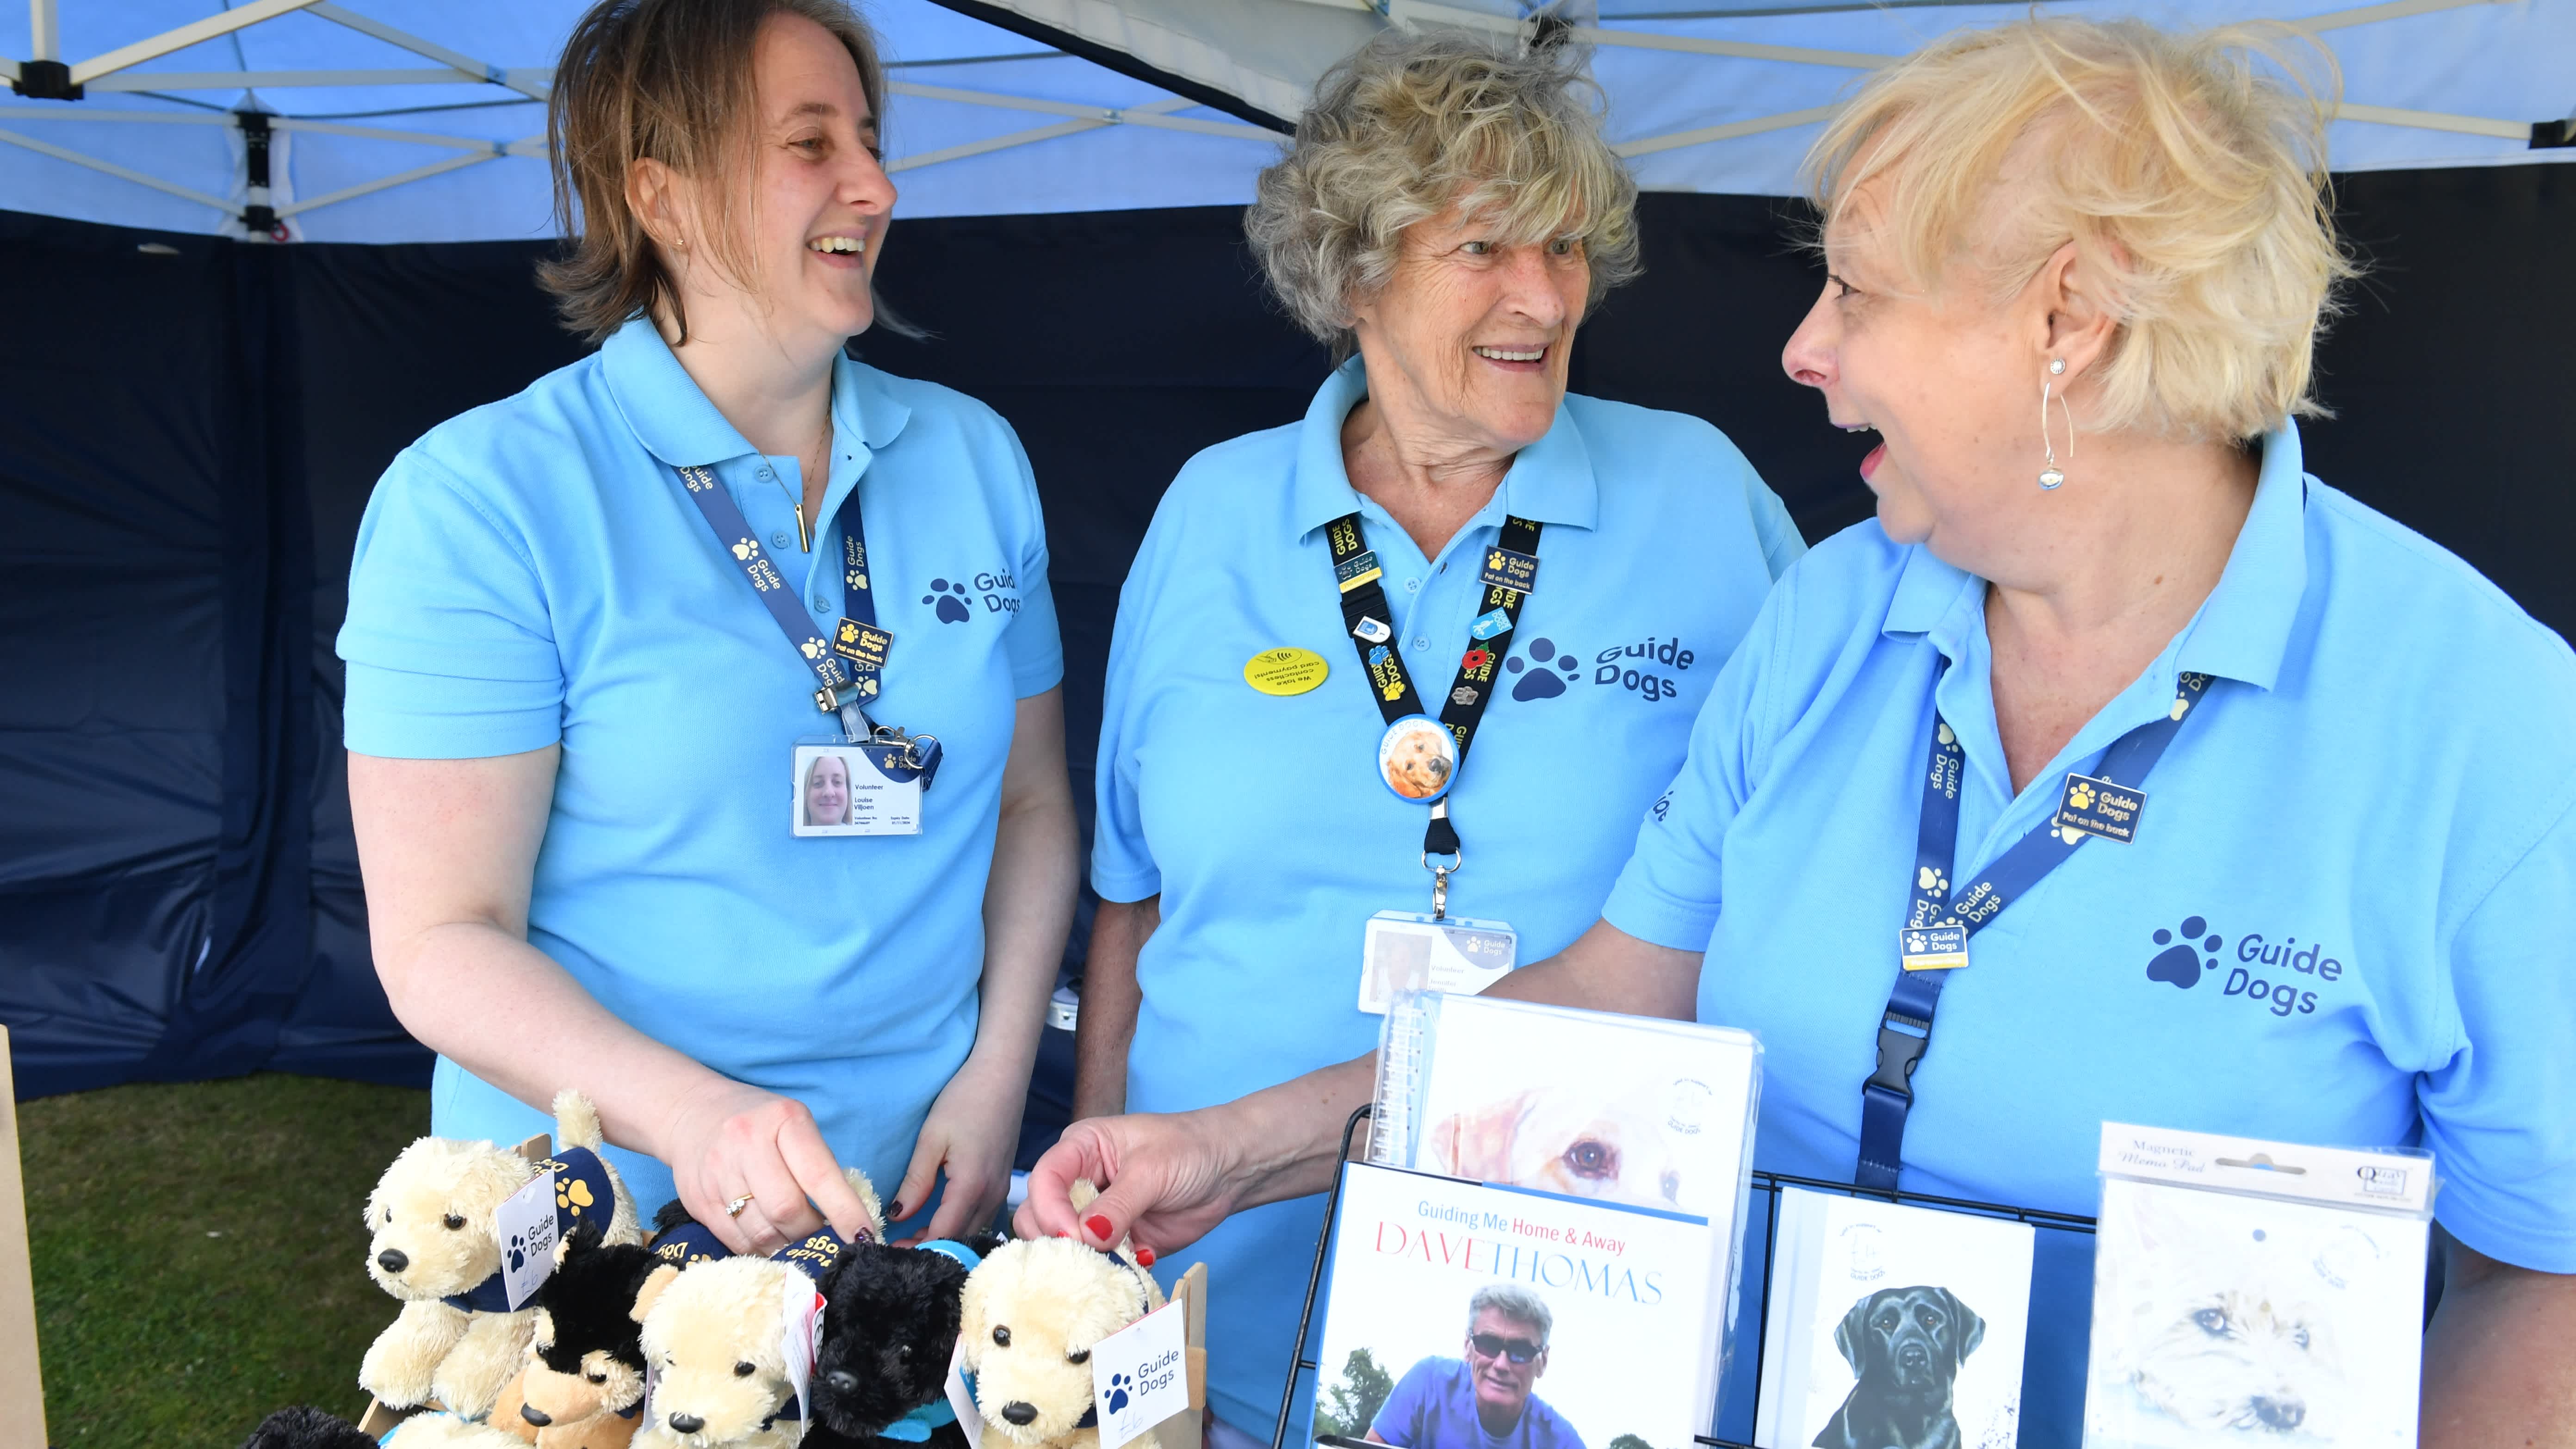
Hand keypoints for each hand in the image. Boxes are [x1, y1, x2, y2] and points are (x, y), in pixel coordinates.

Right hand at [658, 1077, 873, 1253]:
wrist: (694, 1113)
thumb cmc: (760, 1124)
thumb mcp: (795, 1126)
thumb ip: (820, 1166)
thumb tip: (849, 1223)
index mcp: (783, 1119)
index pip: (819, 1175)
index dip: (844, 1212)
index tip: (864, 1237)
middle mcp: (746, 1142)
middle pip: (786, 1210)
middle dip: (811, 1233)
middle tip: (823, 1238)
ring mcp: (717, 1173)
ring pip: (761, 1232)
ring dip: (788, 1248)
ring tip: (799, 1243)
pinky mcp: (698, 1201)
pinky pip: (736, 1242)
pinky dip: (761, 1250)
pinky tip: (772, 1244)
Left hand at [891, 1055, 1025, 1244]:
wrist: (1002, 1075)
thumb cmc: (965, 1100)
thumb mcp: (932, 1139)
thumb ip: (916, 1181)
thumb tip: (898, 1215)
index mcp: (972, 1186)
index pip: (944, 1234)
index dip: (917, 1250)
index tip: (890, 1254)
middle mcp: (991, 1195)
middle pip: (960, 1239)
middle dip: (930, 1249)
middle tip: (897, 1249)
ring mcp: (1001, 1190)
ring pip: (973, 1230)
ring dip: (946, 1239)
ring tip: (914, 1238)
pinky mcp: (1002, 1182)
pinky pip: (982, 1217)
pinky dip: (960, 1227)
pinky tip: (941, 1222)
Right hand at [1012, 1108, 1242, 1261]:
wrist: (1230, 1171)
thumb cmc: (1191, 1150)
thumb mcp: (1152, 1170)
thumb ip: (1117, 1204)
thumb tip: (1086, 1237)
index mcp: (1081, 1148)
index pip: (1044, 1179)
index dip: (1051, 1209)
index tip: (1074, 1235)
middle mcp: (1079, 1182)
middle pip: (1039, 1215)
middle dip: (1055, 1239)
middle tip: (1085, 1256)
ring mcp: (1095, 1216)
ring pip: (1062, 1245)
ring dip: (1077, 1261)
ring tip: (1106, 1267)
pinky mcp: (1116, 1243)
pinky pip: (1095, 1264)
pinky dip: (1103, 1273)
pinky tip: (1127, 1270)